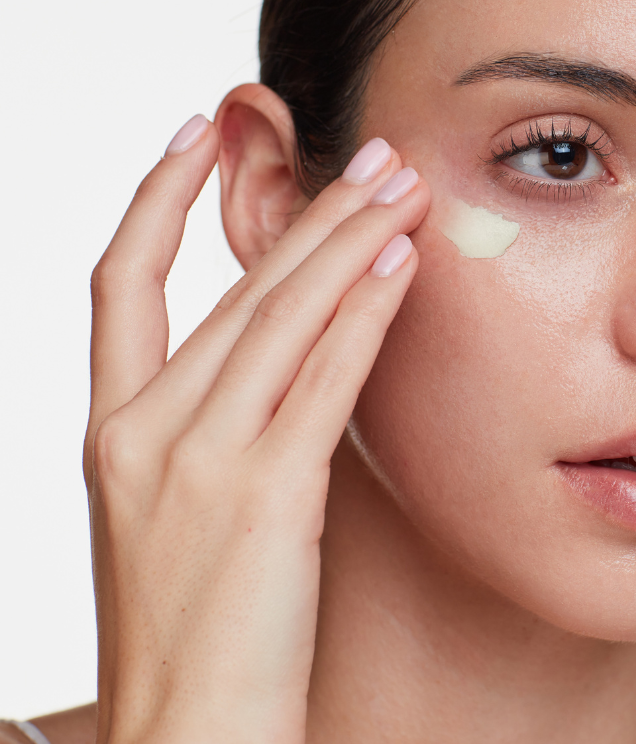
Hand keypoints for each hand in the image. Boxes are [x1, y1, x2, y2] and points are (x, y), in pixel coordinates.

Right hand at [85, 115, 428, 743]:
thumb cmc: (198, 630)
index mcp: (109, 432)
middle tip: (371, 155)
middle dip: (306, 211)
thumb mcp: (182, 508)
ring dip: (346, 241)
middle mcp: (141, 433)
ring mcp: (196, 464)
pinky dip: (363, 314)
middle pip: (232, 288)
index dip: (153, 199)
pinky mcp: (261, 500)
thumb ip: (223, 422)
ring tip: (400, 185)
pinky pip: (321, 380)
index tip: (194, 132)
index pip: (116, 283)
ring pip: (279, 317)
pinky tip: (400, 263)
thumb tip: (299, 346)